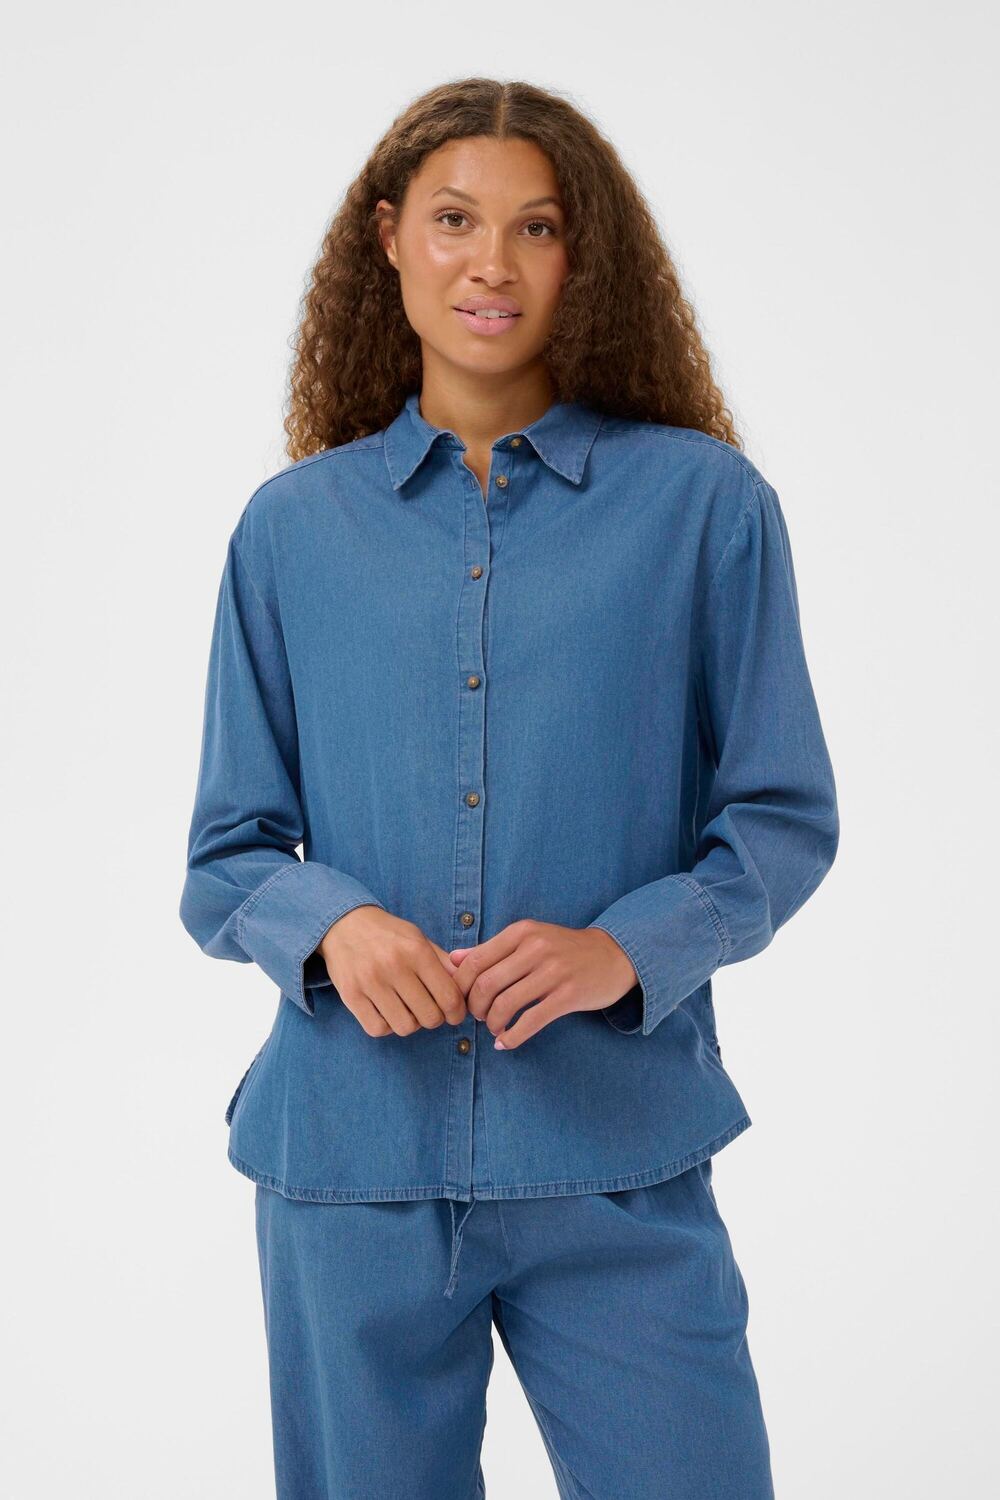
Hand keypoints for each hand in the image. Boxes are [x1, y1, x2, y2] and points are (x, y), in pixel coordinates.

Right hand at [318, 906, 468, 1036]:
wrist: (344, 924)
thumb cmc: (388, 935)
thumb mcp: (418, 939)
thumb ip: (444, 963)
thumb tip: (467, 987)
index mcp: (416, 951)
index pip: (449, 997)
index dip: (457, 1013)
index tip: (454, 1014)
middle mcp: (394, 966)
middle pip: (429, 1017)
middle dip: (434, 1018)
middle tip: (429, 1010)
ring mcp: (370, 982)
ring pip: (405, 1027)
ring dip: (410, 1023)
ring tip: (406, 1009)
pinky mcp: (351, 995)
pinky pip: (378, 1029)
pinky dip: (386, 1025)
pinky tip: (387, 1011)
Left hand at [447, 920, 637, 1049]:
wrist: (613, 955)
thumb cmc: (564, 949)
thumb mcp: (529, 939)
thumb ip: (491, 949)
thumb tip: (452, 959)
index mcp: (522, 932)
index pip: (475, 960)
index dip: (460, 986)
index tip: (460, 1000)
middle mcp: (536, 948)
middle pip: (486, 983)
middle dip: (474, 1007)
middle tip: (477, 1016)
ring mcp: (553, 972)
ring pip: (505, 1004)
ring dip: (492, 1023)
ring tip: (493, 1027)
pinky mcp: (568, 996)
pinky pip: (530, 1021)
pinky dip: (512, 1037)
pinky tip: (505, 1042)